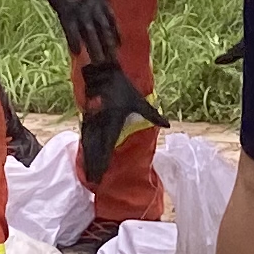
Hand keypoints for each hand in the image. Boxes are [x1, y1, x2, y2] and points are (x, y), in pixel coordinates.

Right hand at [38, 0, 124, 71]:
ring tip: (98, 63)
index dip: (116, 33)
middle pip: (103, 31)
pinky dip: (74, 43)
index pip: (112, 20)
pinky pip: (72, 32)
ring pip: (90, 35)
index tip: (120, 45)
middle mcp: (94, 9)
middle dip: (108, 46)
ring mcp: (80, 13)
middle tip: (113, 60)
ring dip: (95, 49)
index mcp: (100, 0)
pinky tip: (76, 53)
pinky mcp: (66, 16)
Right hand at [76, 58, 164, 186]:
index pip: (107, 147)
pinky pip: (86, 136)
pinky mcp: (88, 118)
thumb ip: (152, 115)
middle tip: (94, 181)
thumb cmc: (121, 86)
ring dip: (89, 159)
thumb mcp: (138, 100)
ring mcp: (92, 121)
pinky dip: (85, 148)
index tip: (101, 174)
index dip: (103, 162)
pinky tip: (86, 156)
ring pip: (89, 144)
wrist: (100, 71)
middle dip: (95, 166)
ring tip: (89, 173)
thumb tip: (168, 125)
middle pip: (96, 149)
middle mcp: (100, 124)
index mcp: (113, 122)